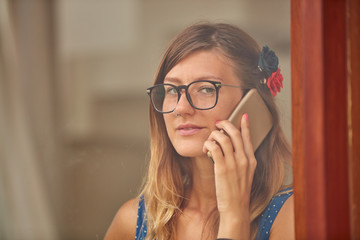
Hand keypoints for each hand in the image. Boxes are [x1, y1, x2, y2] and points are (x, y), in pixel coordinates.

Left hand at [202, 113, 256, 238]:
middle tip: (218, 124)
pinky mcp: (222, 168)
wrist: (236, 209)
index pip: (248, 137)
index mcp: (251, 160)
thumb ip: (241, 161)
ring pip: (222, 137)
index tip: (243, 115)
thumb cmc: (238, 192)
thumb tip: (231, 148)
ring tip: (209, 141)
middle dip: (224, 124)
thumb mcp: (245, 175)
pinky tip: (206, 149)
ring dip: (213, 135)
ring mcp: (234, 163)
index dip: (244, 125)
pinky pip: (214, 147)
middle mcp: (244, 159)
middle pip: (235, 133)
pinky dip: (208, 144)